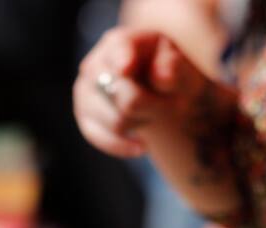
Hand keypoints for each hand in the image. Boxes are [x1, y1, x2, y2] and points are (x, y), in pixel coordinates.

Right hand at [74, 28, 213, 158]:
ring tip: (155, 114)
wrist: (159, 89)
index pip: (119, 54)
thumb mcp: (181, 63)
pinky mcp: (84, 118)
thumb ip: (174, 66)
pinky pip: (100, 139)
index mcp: (119, 43)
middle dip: (155, 106)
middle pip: (126, 97)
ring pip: (116, 122)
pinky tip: (142, 146)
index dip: (121, 61)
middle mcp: (95, 64)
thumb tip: (161, 77)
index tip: (126, 69)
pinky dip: (123, 146)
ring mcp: (85, 92)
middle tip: (175, 105)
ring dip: (142, 123)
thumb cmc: (170, 72)